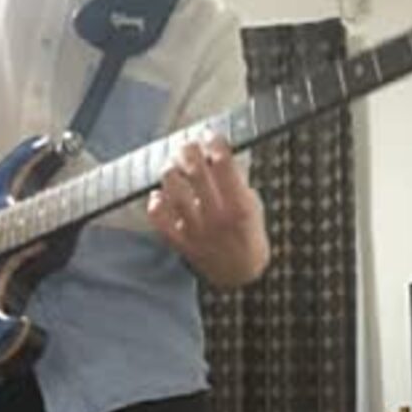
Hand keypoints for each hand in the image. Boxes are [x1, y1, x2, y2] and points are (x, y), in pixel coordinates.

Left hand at [147, 133, 269, 288]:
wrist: (241, 276)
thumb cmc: (249, 237)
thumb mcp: (255, 206)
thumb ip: (238, 182)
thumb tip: (220, 154)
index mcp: (239, 207)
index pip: (224, 164)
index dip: (215, 142)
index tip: (211, 135)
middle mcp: (216, 217)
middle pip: (196, 172)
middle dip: (189, 151)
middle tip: (188, 145)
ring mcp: (196, 231)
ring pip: (174, 191)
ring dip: (171, 172)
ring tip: (173, 165)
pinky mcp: (181, 242)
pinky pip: (159, 219)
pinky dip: (156, 202)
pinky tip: (161, 194)